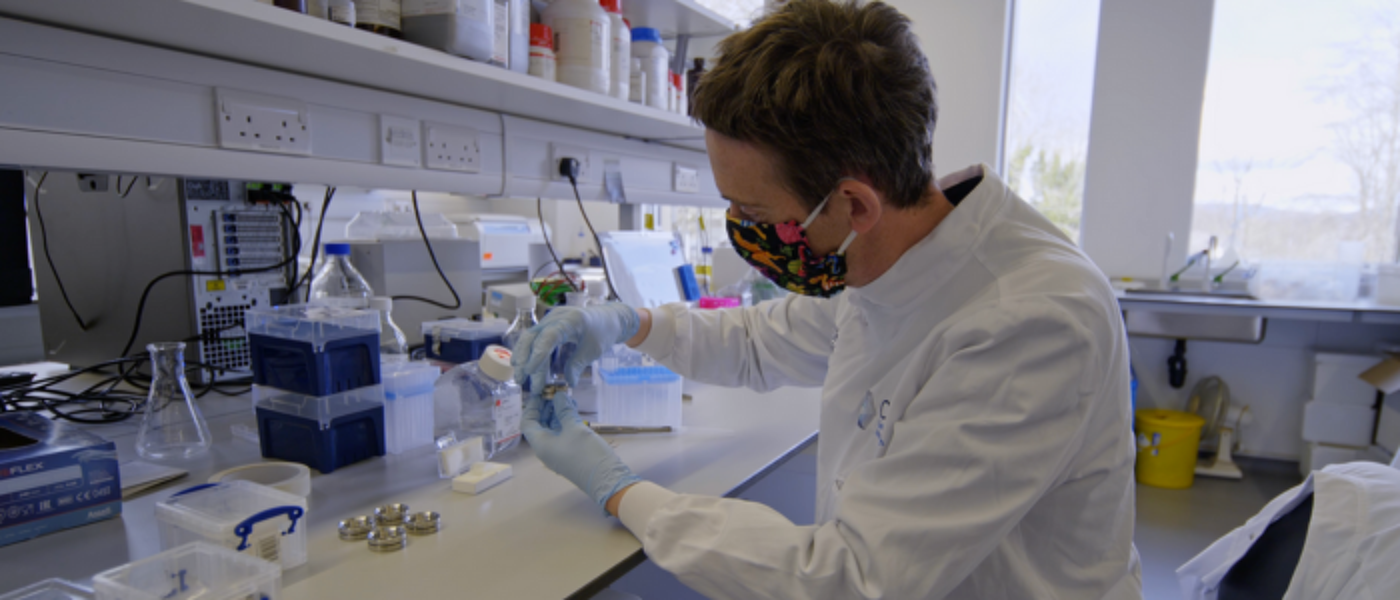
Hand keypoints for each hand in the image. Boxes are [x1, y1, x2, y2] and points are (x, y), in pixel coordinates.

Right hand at [511, 303, 640, 392]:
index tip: (530, 371)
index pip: (549, 336)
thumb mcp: (593, 350)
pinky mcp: (549, 324)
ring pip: (530, 337)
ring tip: (520, 378)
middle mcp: (556, 317)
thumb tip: (568, 383)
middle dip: (524, 359)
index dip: (537, 354)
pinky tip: (523, 366)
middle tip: (521, 380)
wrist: (609, 317)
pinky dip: (528, 352)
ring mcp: (550, 319)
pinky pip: (534, 337)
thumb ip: (578, 365)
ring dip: (523, 357)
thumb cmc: (603, 332)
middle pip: (533, 336)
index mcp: (570, 320)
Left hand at [522, 390, 641, 509]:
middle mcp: (545, 449)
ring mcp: (557, 453)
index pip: (527, 422)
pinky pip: (561, 435)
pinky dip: (565, 422)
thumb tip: (558, 396)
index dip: (532, 406)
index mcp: (541, 444)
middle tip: (556, 393)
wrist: (605, 479)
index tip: (541, 393)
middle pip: (539, 425)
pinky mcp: (568, 454)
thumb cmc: (586, 453)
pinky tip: (574, 412)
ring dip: (557, 414)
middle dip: (546, 408)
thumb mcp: (575, 428)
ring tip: (568, 400)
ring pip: (551, 429)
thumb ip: (564, 410)